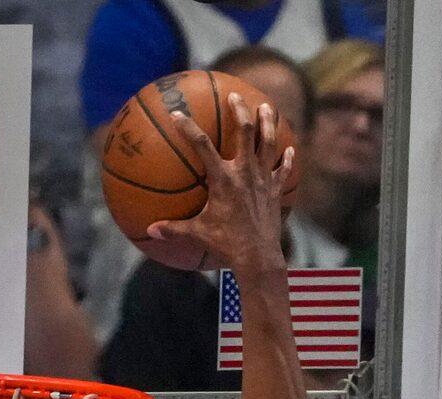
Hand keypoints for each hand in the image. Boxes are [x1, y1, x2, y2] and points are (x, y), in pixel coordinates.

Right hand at [145, 98, 292, 275]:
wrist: (258, 259)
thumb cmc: (227, 246)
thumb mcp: (198, 234)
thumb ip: (174, 228)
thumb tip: (150, 230)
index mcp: (223, 179)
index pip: (201, 144)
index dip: (187, 127)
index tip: (177, 114)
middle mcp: (245, 173)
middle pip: (245, 131)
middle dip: (240, 109)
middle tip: (236, 96)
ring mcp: (263, 180)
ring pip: (268, 143)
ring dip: (267, 123)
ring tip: (266, 108)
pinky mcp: (275, 192)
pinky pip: (283, 170)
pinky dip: (286, 159)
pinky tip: (290, 149)